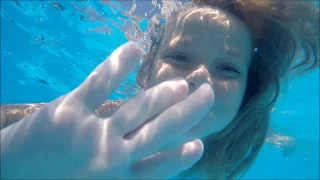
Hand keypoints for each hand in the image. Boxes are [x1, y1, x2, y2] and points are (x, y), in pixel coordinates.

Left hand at [1, 42, 213, 178]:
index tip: (199, 143)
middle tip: (206, 94)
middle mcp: (112, 160)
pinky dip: (119, 63)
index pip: (160, 168)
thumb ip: (118, 177)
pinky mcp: (68, 112)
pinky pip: (100, 82)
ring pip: (140, 108)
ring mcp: (92, 135)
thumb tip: (140, 162)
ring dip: (164, 93)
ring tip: (183, 83)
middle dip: (188, 112)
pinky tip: (134, 49)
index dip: (182, 157)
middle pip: (161, 131)